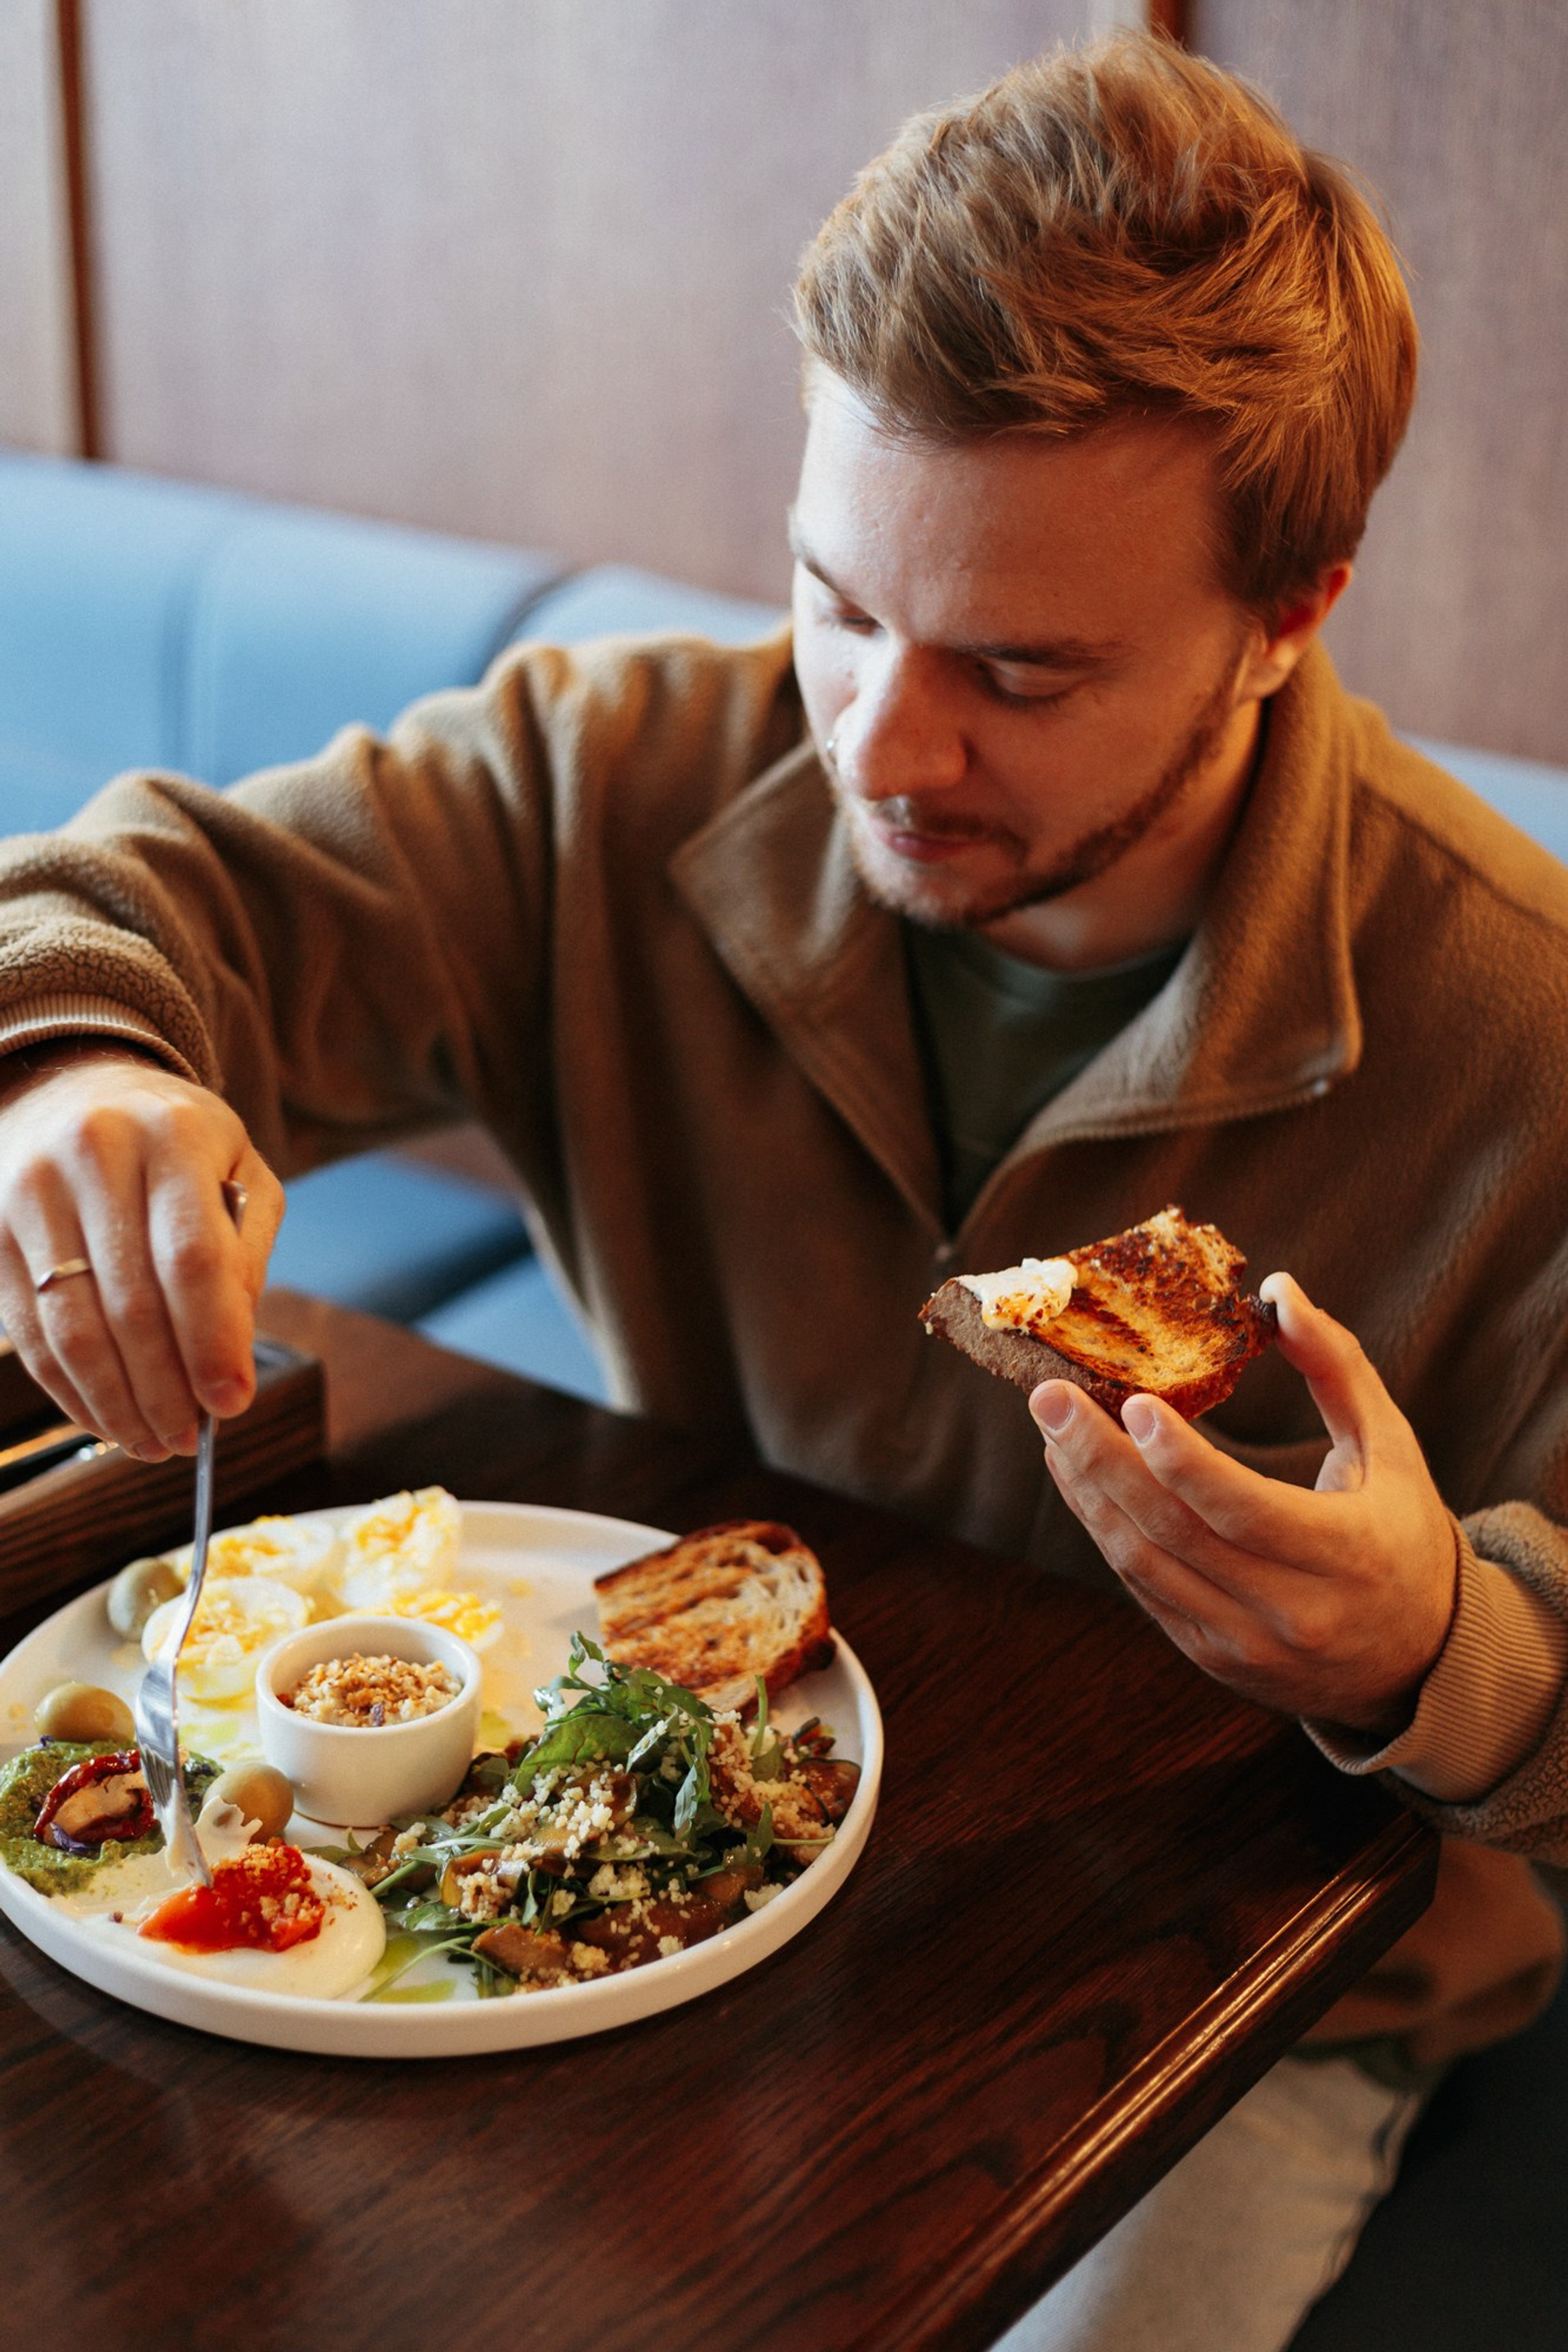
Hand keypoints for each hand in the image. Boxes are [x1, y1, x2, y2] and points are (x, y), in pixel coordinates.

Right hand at [0, 1045, 282, 1458]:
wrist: (78, 1085)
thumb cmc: (177, 1142)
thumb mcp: (240, 1170)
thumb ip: (245, 1253)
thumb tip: (229, 1353)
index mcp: (173, 1136)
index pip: (192, 1256)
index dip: (211, 1341)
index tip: (232, 1402)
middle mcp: (93, 1156)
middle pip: (129, 1302)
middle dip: (165, 1387)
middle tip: (190, 1437)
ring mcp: (31, 1192)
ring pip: (71, 1326)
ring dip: (115, 1402)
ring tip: (152, 1442)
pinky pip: (28, 1331)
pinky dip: (69, 1389)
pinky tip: (105, 1417)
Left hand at [1029, 1273, 1458, 1733]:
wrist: (1416, 1662)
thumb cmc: (1402, 1534)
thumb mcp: (1390, 1448)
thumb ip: (1336, 1367)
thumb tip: (1278, 1291)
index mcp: (1348, 1556)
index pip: (1246, 1509)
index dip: (1184, 1460)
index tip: (1134, 1402)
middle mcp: (1292, 1611)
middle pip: (1175, 1534)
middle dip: (1102, 1460)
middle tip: (1050, 1397)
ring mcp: (1244, 1643)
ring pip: (1143, 1565)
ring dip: (1088, 1492)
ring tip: (1053, 1426)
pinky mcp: (1210, 1655)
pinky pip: (1141, 1588)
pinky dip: (1102, 1529)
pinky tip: (1077, 1475)